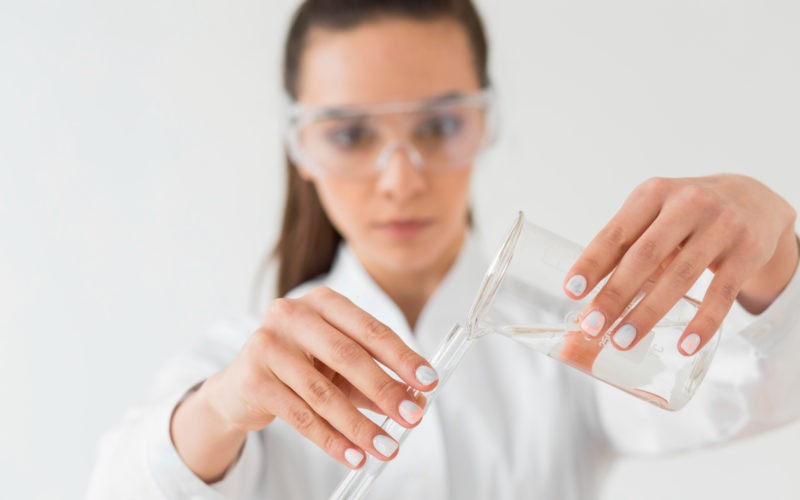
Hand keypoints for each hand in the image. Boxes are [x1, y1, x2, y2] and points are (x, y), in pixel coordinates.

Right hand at [175, 286, 436, 477]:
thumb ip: (375, 380)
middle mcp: (292, 315)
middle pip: (348, 356)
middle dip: (385, 390)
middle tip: (413, 417)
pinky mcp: (253, 379)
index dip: (402, 357)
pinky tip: (353, 455)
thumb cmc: (301, 369)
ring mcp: (268, 344)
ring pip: (323, 392)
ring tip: (387, 448)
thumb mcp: (341, 370)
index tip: (429, 381)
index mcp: (322, 302)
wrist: (241, 388)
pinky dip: (331, 440)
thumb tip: (415, 402)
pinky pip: (300, 416)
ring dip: (360, 425)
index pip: (370, 329)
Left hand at [563, 174, 797, 355]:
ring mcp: (721, 226)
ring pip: (679, 277)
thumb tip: (587, 297)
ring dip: (647, 313)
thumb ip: (627, 245)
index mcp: (653, 194)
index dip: (591, 263)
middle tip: (592, 326)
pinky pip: (722, 294)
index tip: (571, 292)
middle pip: (644, 256)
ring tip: (623, 341)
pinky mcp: (748, 251)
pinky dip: (702, 323)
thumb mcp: (655, 213)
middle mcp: (687, 204)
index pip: (616, 233)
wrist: (753, 200)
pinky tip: (684, 345)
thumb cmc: (686, 215)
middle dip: (615, 295)